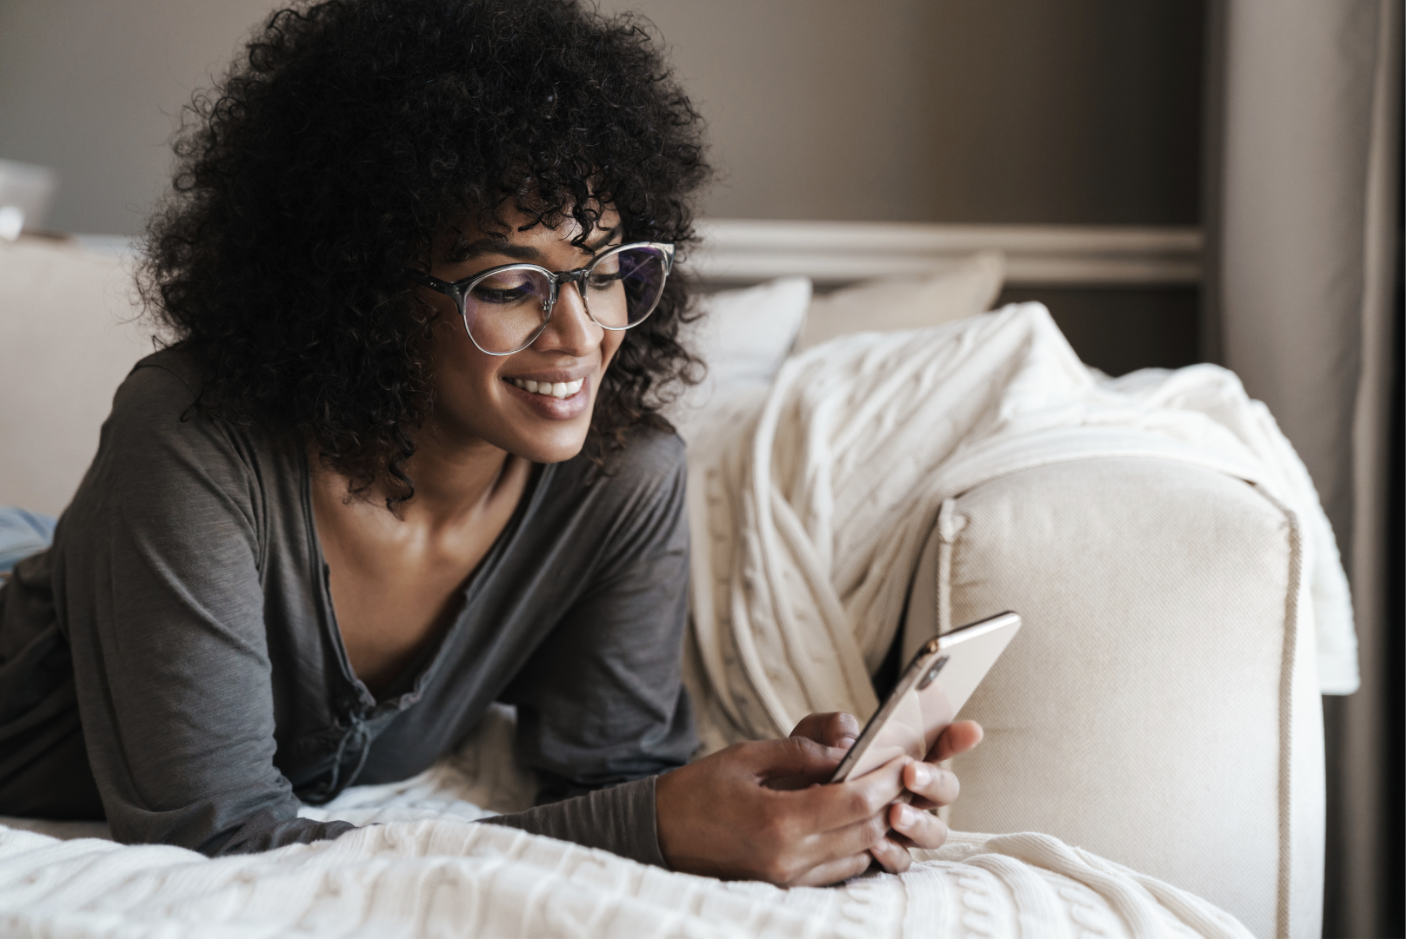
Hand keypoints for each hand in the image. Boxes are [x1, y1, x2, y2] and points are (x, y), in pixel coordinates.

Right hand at [655, 736, 908, 886]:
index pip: (856, 803)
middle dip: (891, 800)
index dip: (887, 780)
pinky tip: (853, 819)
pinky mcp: (785, 886)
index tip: (903, 759)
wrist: (657, 834)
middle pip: (865, 830)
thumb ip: (800, 753)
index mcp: (779, 822)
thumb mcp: (746, 757)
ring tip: (883, 793)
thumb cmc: (697, 790)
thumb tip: (847, 750)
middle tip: (903, 772)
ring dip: (876, 825)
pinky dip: (855, 845)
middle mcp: (789, 858)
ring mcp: (788, 878)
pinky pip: (839, 870)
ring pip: (859, 854)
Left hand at [790, 711, 983, 865]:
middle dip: (935, 781)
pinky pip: (902, 861)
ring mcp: (900, 828)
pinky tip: (875, 844)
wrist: (777, 804)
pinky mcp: (882, 857)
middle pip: (946, 790)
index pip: (937, 745)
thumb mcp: (811, 737)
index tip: (970, 729)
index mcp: (899, 758)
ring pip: (934, 832)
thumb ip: (831, 728)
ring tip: (895, 813)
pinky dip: (893, 852)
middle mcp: (908, 794)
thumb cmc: (803, 766)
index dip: (956, 738)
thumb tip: (850, 741)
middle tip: (910, 773)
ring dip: (920, 821)